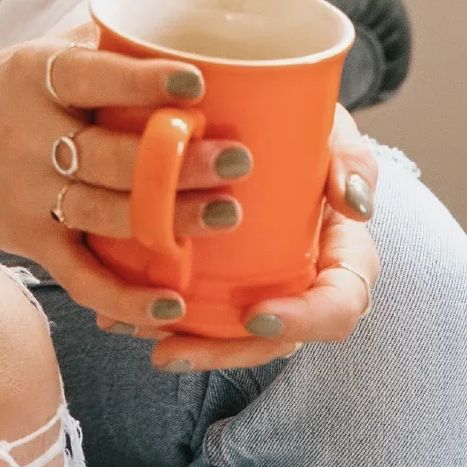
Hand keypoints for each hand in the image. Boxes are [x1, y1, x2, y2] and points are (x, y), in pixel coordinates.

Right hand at [0, 32, 255, 336]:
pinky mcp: (27, 242)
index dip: (141, 80)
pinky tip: (172, 302)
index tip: (195, 82)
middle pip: (109, 156)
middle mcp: (27, 137)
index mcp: (32, 78)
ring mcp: (26, 195)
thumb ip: (99, 44)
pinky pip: (80, 277)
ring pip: (106, 214)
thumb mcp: (35, 54)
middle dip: (177, 162)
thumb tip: (179, 21)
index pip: (90, 76)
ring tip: (227, 213)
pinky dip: (124, 298)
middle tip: (237, 159)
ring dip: (170, 219)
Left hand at [135, 104, 382, 372]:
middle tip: (168, 348)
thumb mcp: (334, 131)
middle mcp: (303, 281)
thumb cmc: (307, 125)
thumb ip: (350, 158)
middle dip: (221, 352)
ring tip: (129, 333)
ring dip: (181, 342)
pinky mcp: (222, 277)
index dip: (304, 320)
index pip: (339, 306)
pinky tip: (113, 315)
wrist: (270, 115)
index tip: (257, 314)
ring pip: (229, 333)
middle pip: (272, 338)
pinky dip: (158, 314)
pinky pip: (197, 309)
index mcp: (342, 256)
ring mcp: (262, 284)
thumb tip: (353, 204)